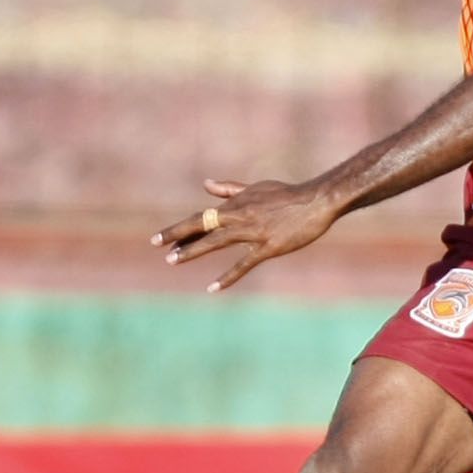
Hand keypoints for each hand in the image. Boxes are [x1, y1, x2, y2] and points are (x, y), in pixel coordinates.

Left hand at [150, 178, 338, 293]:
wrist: (315, 201)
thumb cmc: (287, 194)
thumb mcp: (256, 188)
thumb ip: (230, 190)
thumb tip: (206, 184)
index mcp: (236, 204)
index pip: (202, 217)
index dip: (180, 228)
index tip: (161, 238)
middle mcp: (240, 216)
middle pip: (202, 226)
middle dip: (178, 237)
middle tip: (158, 246)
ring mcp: (253, 232)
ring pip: (216, 241)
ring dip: (192, 250)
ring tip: (172, 260)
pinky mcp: (267, 247)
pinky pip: (243, 264)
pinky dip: (227, 277)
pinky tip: (212, 287)